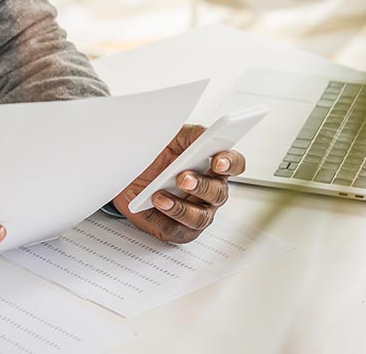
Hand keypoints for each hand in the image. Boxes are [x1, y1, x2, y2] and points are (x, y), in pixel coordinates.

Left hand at [111, 124, 245, 243]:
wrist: (131, 172)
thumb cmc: (158, 155)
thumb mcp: (175, 137)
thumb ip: (194, 135)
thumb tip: (207, 134)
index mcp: (214, 166)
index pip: (235, 164)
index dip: (230, 163)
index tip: (217, 161)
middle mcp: (210, 191)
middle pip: (218, 194)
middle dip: (201, 186)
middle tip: (182, 178)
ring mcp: (197, 212)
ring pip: (200, 218)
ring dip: (180, 208)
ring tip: (159, 196)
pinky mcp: (180, 229)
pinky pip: (175, 230)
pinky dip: (159, 219)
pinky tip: (147, 207)